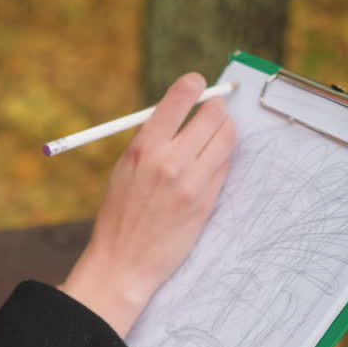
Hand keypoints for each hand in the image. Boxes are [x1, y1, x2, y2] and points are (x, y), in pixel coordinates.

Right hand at [59, 72, 235, 337]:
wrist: (124, 262)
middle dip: (216, 108)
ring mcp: (192, 182)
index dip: (194, 86)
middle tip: (214, 110)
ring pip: (226, 138)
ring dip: (225, 131)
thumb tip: (181, 111)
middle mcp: (170, 161)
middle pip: (213, 114)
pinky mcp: (206, 201)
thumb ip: (152, 139)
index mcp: (144, 147)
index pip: (180, 97)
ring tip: (215, 136)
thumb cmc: (120, 214)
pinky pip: (225, 166)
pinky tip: (209, 165)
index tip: (198, 85)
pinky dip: (221, 160)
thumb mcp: (125, 168)